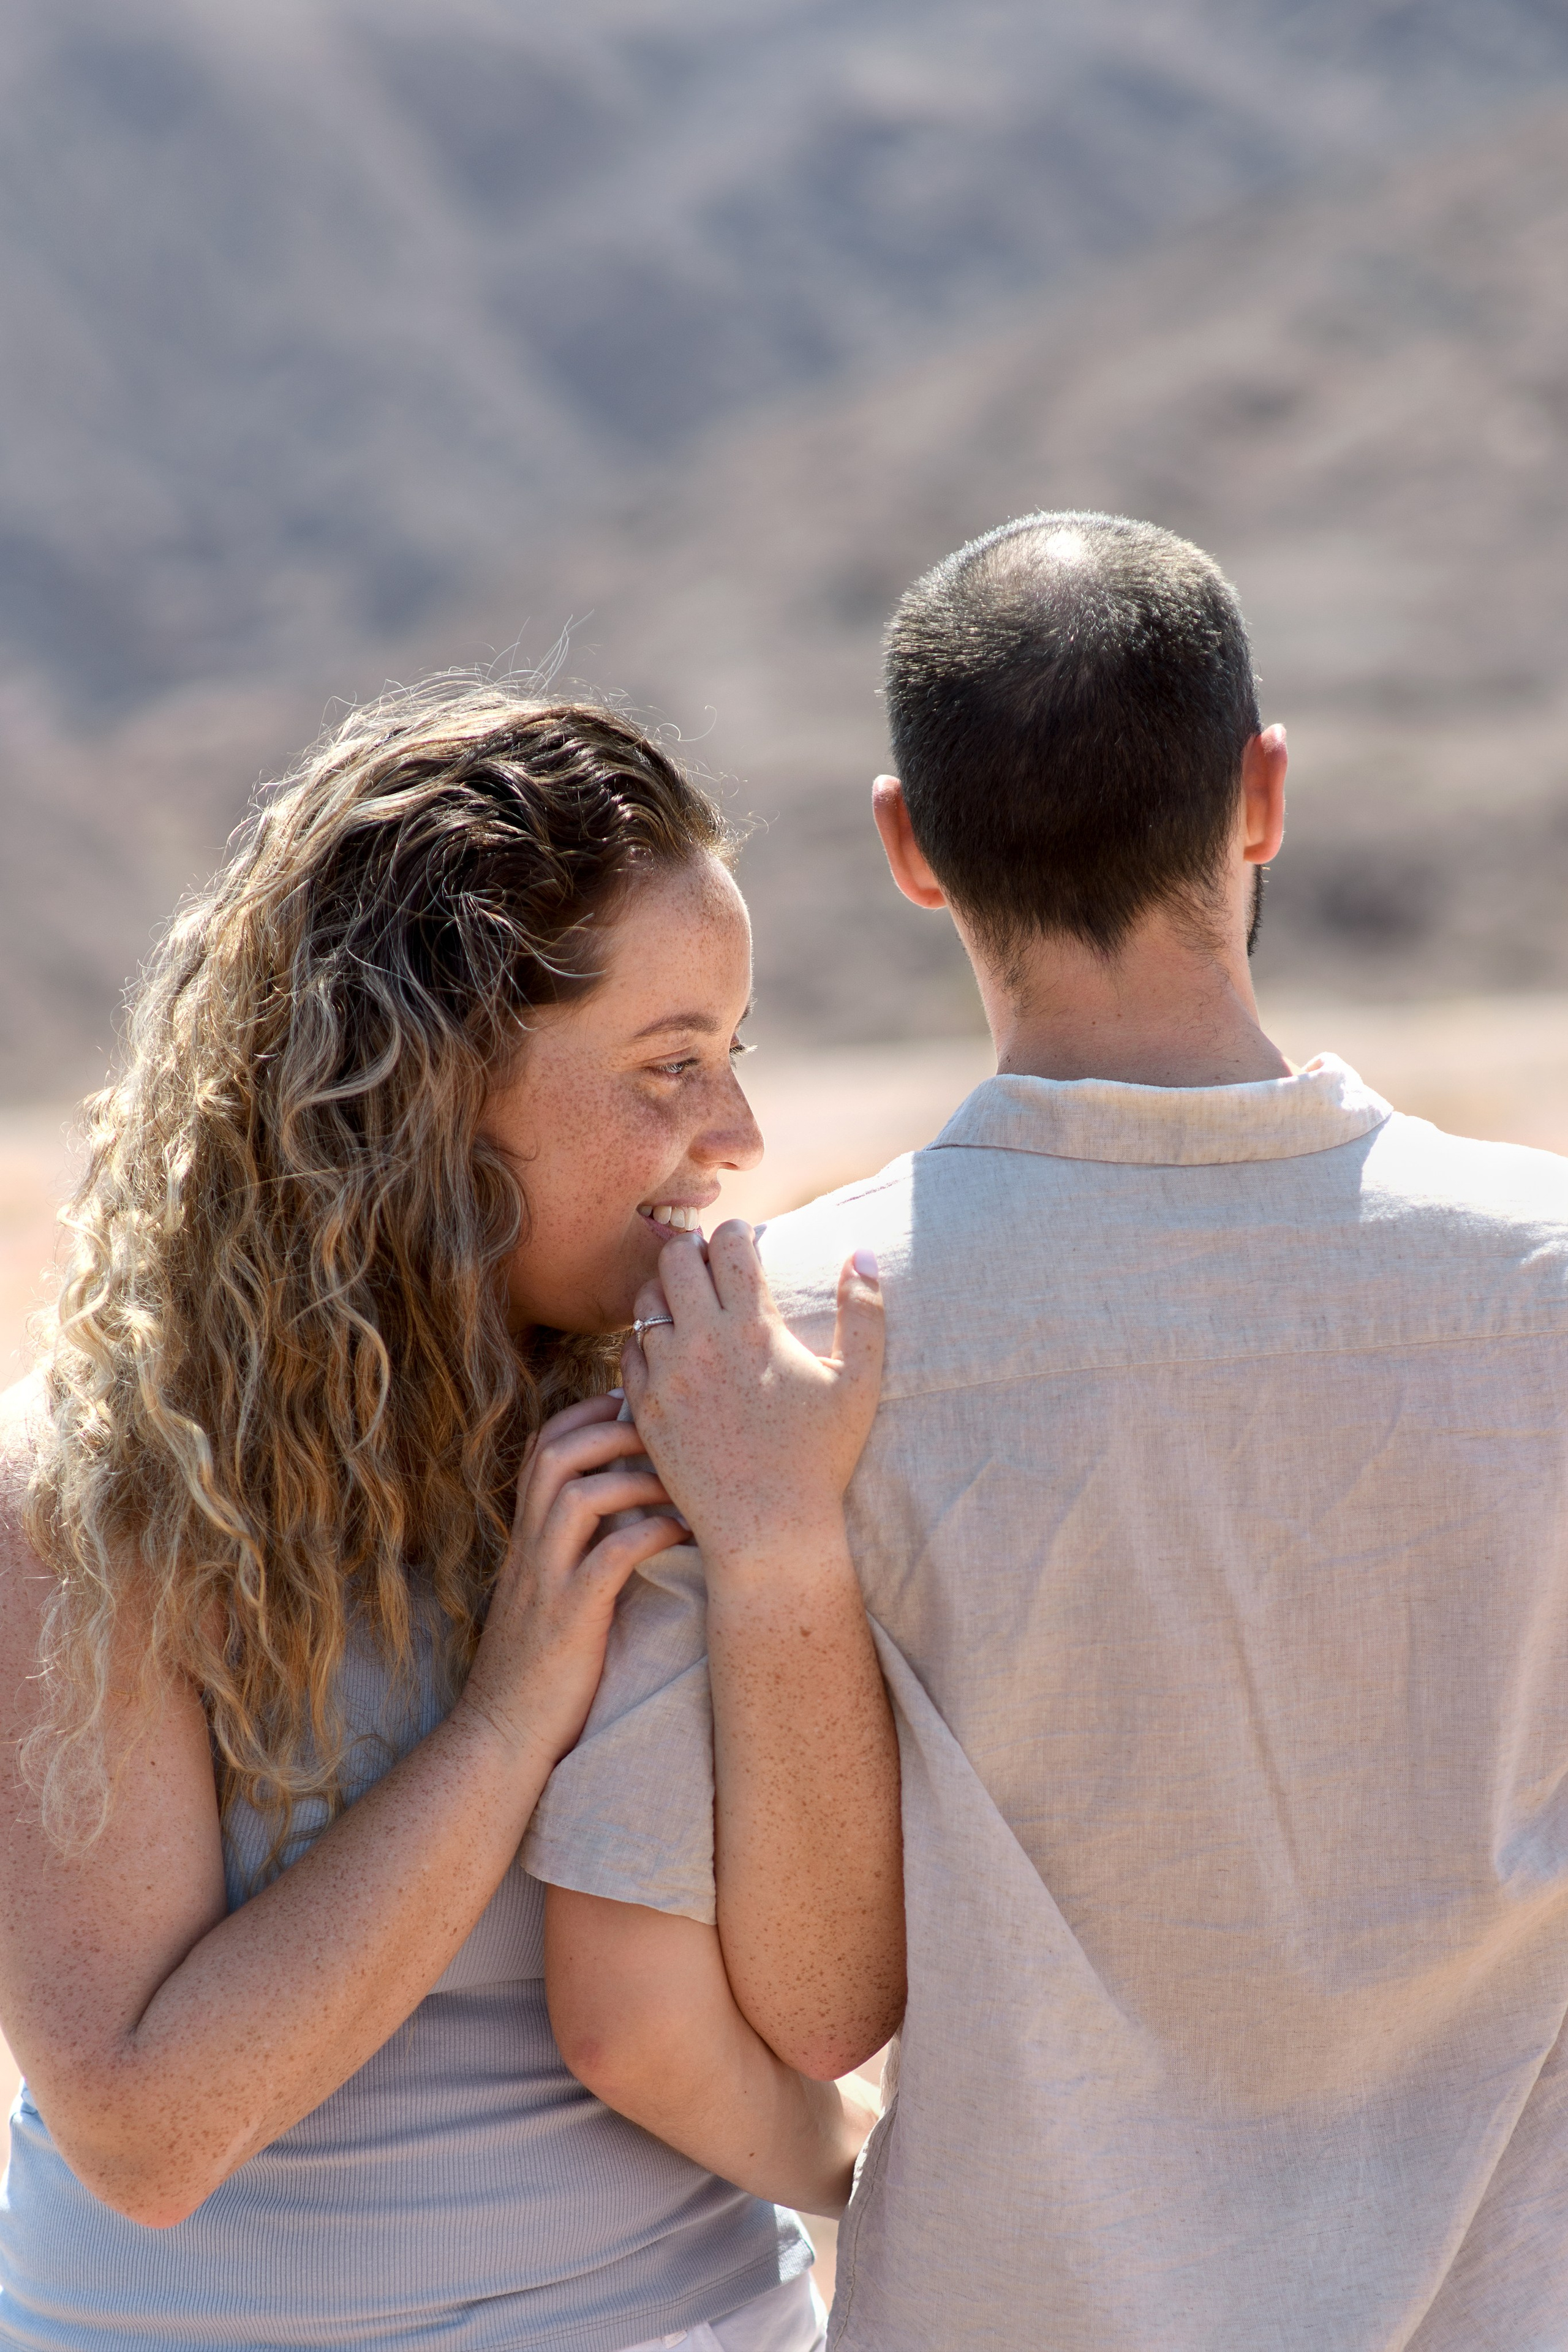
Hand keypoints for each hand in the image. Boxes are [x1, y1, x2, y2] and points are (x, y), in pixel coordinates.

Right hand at [457, 1396, 686, 1767]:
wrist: (500, 1740)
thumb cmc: (537, 1672)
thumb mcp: (546, 1597)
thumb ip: (571, 1553)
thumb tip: (624, 1516)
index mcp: (526, 1540)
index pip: (542, 1450)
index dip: (584, 1415)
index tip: (627, 1402)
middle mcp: (530, 1551)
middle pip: (555, 1455)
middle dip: (609, 1428)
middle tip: (661, 1429)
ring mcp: (546, 1583)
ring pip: (576, 1495)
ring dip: (633, 1477)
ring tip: (678, 1483)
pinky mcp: (570, 1619)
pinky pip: (609, 1557)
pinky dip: (649, 1534)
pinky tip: (682, 1534)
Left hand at [619, 1224, 883, 1571]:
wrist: (767, 1528)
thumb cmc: (819, 1457)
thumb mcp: (856, 1383)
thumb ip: (864, 1312)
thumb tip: (863, 1253)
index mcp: (755, 1327)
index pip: (731, 1243)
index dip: (739, 1232)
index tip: (746, 1242)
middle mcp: (704, 1342)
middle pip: (677, 1257)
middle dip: (694, 1249)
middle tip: (709, 1264)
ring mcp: (667, 1374)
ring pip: (646, 1300)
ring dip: (666, 1292)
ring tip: (689, 1306)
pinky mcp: (643, 1407)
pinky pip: (629, 1350)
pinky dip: (647, 1341)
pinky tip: (671, 1352)